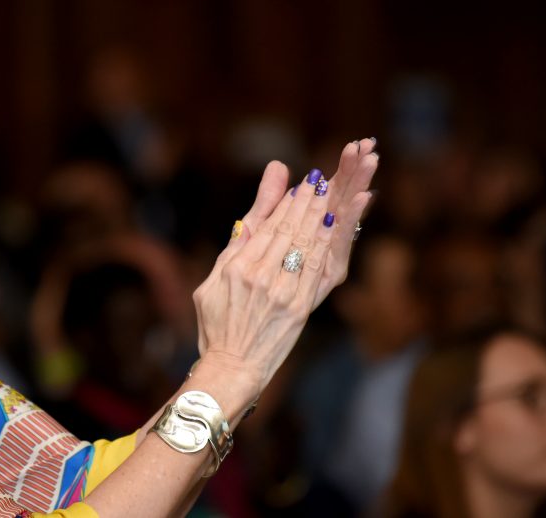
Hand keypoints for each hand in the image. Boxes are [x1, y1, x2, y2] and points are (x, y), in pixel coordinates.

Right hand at [191, 139, 377, 396]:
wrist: (232, 366)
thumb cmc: (217, 324)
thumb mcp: (213, 280)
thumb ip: (235, 244)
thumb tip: (248, 218)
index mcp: (236, 267)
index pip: (267, 224)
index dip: (287, 201)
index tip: (301, 181)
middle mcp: (259, 275)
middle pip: (288, 228)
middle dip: (307, 201)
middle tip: (321, 178)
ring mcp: (281, 291)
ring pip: (304, 243)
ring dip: (318, 215)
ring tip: (330, 192)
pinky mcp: (298, 307)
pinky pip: (314, 267)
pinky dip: (324, 242)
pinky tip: (333, 224)